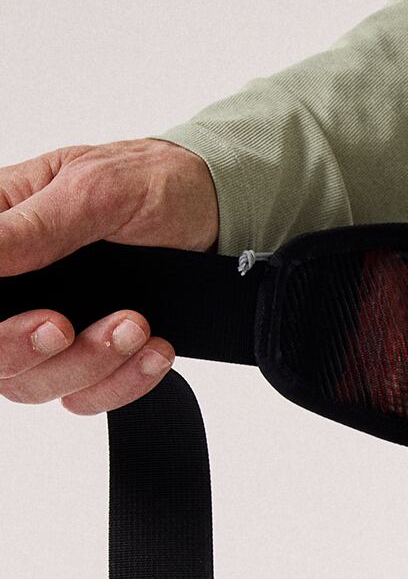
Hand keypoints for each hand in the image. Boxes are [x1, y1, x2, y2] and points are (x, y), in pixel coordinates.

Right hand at [0, 138, 218, 412]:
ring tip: (135, 325)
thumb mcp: (93, 188)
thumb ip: (32, 227)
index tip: (33, 316)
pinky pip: (86, 397)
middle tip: (63, 328)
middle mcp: (17, 286)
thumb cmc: (150, 181)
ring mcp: (50, 325)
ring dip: (88, 365)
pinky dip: (122, 382)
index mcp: (1, 233)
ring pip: (33, 382)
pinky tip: (152, 351)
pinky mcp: (91, 356)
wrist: (215, 213)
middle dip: (21, 349)